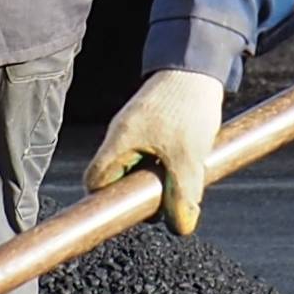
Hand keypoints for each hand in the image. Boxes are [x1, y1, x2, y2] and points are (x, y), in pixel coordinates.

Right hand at [86, 68, 225, 234]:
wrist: (199, 66)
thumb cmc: (188, 105)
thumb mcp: (189, 156)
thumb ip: (183, 194)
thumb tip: (180, 226)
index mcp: (118, 142)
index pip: (94, 182)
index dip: (108, 202)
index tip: (132, 212)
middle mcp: (120, 137)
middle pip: (116, 180)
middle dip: (139, 194)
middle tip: (166, 197)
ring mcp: (135, 132)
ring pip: (137, 170)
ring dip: (157, 180)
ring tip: (181, 174)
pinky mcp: (152, 128)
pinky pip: (152, 157)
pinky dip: (166, 166)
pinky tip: (187, 162)